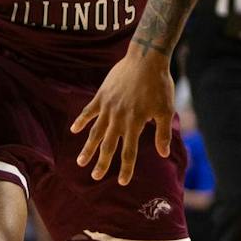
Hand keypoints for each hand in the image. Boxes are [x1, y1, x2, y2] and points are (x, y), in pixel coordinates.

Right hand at [70, 49, 173, 185]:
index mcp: (135, 124)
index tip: (122, 182)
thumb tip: (164, 154)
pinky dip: (81, 121)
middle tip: (95, 176)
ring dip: (88, 147)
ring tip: (81, 161)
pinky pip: (89, 111)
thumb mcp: (166, 110)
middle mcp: (119, 118)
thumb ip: (163, 133)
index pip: (129, 152)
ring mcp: (108, 106)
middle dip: (102, 162)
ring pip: (95, 132)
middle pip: (108, 145)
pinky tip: (74, 130)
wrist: (146, 59)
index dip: (125, 168)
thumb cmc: (160, 85)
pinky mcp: (102, 95)